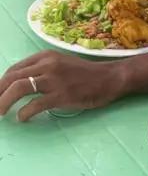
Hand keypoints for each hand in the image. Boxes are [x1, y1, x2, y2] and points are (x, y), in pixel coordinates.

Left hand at [0, 51, 126, 120]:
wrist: (109, 78)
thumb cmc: (86, 75)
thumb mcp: (60, 65)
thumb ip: (42, 71)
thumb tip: (21, 85)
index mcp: (44, 57)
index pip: (14, 69)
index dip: (1, 84)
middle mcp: (47, 65)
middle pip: (12, 77)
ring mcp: (54, 80)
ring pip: (19, 88)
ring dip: (4, 101)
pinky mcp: (62, 95)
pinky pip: (36, 104)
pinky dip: (25, 112)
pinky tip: (22, 118)